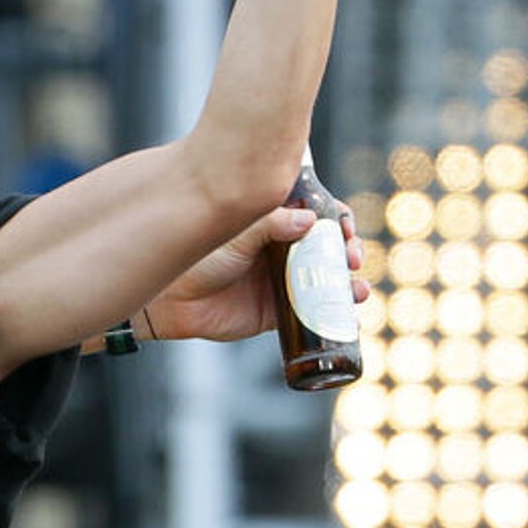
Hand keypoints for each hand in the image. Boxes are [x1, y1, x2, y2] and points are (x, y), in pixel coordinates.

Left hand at [145, 204, 368, 343]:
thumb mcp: (235, 233)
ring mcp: (283, 280)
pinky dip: (337, 313)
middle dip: (348, 250)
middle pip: (329, 246)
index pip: (316, 213)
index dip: (337, 219)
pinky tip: (350, 314)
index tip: (345, 226)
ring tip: (354, 287)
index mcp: (273, 222)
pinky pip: (315, 312)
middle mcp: (283, 249)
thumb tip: (309, 219)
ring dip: (348, 282)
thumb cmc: (197, 257)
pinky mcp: (279, 310)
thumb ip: (271, 224)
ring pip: (327, 278)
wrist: (173, 301)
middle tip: (351, 257)